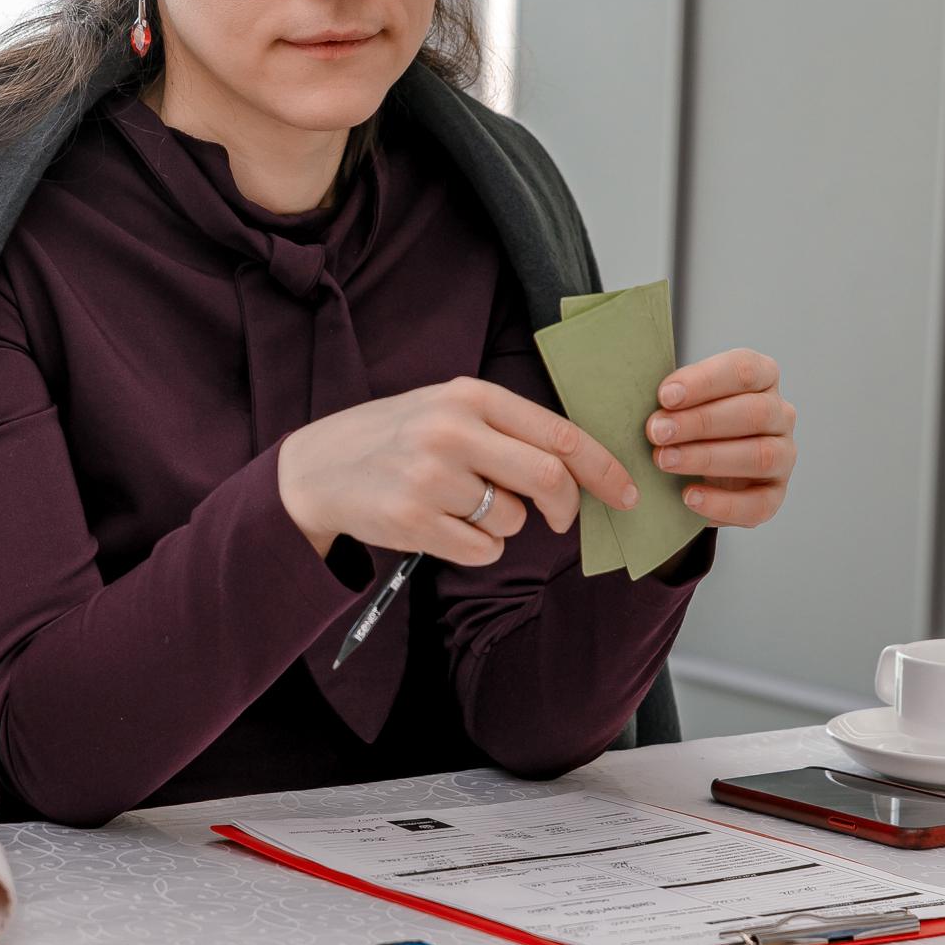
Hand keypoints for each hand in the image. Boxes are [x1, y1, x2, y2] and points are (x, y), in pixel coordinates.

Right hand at [277, 377, 638, 562]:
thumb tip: (580, 466)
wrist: (318, 468)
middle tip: (562, 520)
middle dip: (567, 507)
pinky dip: (477, 547)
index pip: (558, 432)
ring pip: (512, 519)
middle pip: (548, 478)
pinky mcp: (413, 520)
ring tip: (461, 507)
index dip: (602, 468)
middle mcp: (452, 431)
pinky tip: (444, 527)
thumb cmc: (396, 438)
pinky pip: (481, 549)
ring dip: (504, 525)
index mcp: (470, 395)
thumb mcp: (448, 410)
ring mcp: (430, 476)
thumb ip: (508, 429)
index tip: (626, 492)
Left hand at [646, 349, 797, 527]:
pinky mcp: (775, 495)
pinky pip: (757, 503)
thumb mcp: (682, 402)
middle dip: (700, 422)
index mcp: (763, 379)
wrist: (698, 468)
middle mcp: (780, 415)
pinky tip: (688, 496)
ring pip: (760, 455)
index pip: (745, 370)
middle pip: (753, 413)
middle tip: (656, 431)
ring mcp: (784, 456)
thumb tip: (646, 403)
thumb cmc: (688, 424)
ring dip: (707, 458)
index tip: (664, 396)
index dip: (705, 382)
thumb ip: (672, 398)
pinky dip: (721, 503)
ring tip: (665, 460)